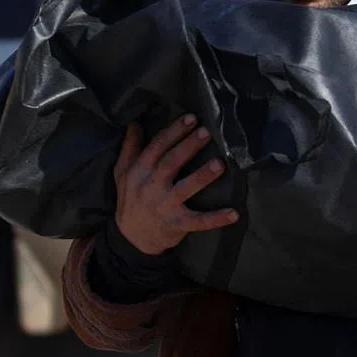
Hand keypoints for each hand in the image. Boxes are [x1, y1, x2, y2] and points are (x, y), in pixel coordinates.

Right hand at [113, 114, 237, 255]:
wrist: (130, 238)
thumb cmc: (131, 199)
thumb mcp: (122, 173)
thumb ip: (130, 148)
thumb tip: (135, 123)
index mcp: (139, 171)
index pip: (157, 147)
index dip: (174, 132)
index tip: (191, 118)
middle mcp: (151, 186)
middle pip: (171, 162)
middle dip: (188, 146)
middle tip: (206, 132)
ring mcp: (164, 206)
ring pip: (185, 189)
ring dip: (202, 176)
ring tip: (219, 163)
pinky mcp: (177, 224)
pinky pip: (198, 222)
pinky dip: (216, 219)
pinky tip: (234, 213)